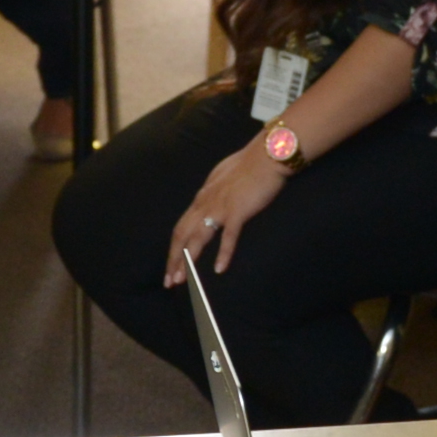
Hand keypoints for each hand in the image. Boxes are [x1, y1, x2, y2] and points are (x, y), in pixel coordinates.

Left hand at [159, 142, 290, 283]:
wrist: (267, 154)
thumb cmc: (250, 163)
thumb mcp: (223, 176)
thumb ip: (214, 190)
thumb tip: (210, 199)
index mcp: (203, 196)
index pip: (181, 227)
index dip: (174, 248)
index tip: (171, 267)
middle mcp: (206, 203)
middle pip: (182, 236)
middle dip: (173, 260)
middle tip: (169, 282)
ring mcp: (220, 207)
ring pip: (197, 238)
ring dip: (188, 261)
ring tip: (182, 281)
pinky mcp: (238, 210)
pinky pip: (228, 236)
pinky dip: (223, 253)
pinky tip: (220, 270)